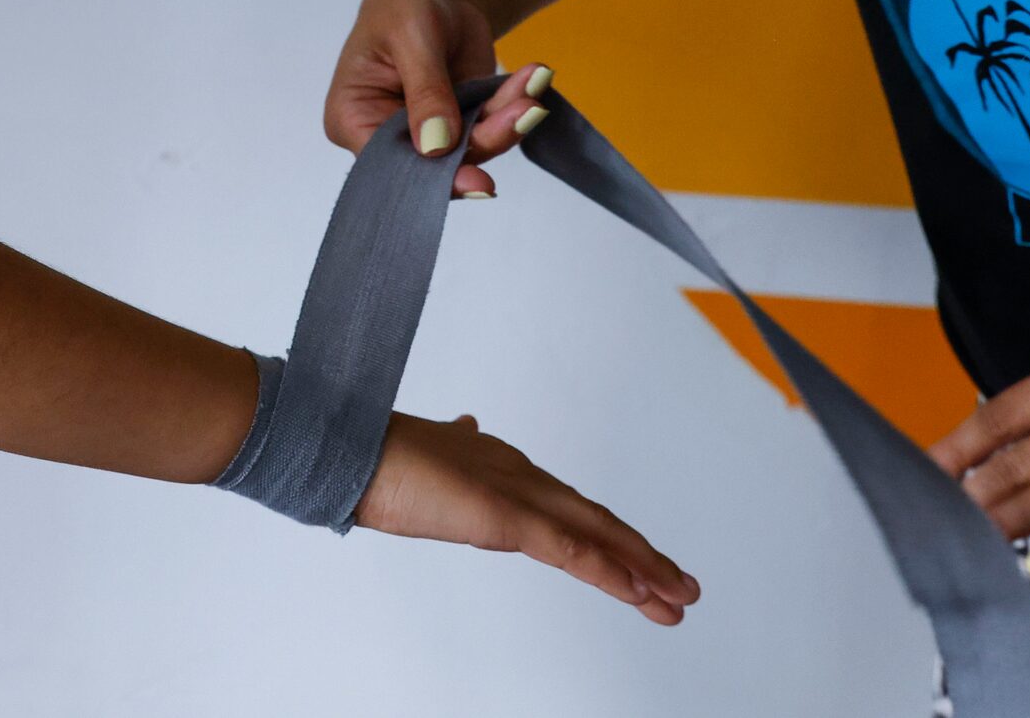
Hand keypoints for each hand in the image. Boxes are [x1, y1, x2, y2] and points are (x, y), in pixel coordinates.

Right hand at [323, 0, 550, 197]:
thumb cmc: (401, 1)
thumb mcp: (410, 36)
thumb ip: (425, 91)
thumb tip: (437, 146)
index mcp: (354, 119)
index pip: (390, 165)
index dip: (432, 179)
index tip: (478, 181)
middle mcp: (390, 135)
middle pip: (438, 163)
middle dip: (485, 140)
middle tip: (524, 114)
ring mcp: (432, 129)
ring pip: (474, 145)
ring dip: (508, 120)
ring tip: (532, 87)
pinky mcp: (464, 116)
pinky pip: (493, 122)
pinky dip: (516, 103)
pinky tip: (534, 78)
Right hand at [356, 410, 699, 624]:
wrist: (347, 447)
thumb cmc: (376, 456)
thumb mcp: (426, 455)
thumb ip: (453, 447)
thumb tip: (466, 432)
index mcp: (502, 468)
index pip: (569, 508)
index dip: (607, 535)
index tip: (639, 562)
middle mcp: (521, 476)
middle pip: (595, 522)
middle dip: (642, 557)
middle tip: (681, 588)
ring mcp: (517, 493)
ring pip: (596, 535)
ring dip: (642, 568)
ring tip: (679, 597)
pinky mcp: (506, 515)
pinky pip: (570, 550)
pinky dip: (608, 570)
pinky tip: (638, 589)